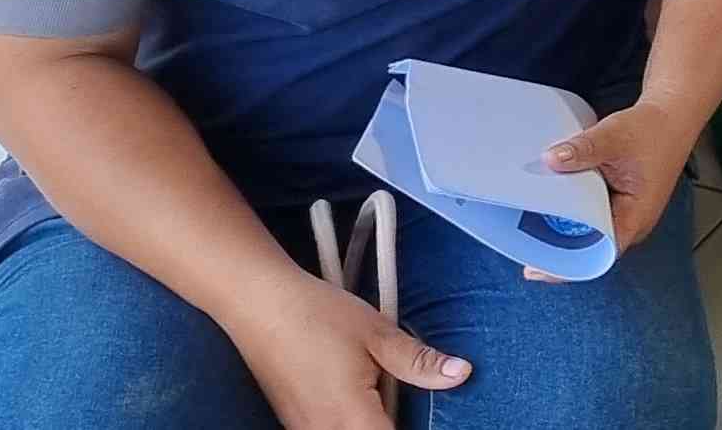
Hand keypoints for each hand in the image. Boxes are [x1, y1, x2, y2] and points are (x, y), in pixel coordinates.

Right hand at [227, 274, 468, 429]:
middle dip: (388, 427)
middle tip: (400, 399)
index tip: (425, 418)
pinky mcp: (293, 421)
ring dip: (368, 425)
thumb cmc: (319, 315)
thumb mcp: (378, 334)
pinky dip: (349, 424)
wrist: (260, 305)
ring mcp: (303, 429)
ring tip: (384, 402)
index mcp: (351, 416)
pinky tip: (360, 403)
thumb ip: (419, 362)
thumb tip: (461, 373)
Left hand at [540, 98, 694, 267]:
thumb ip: (583, 149)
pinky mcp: (619, 203)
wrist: (673, 114)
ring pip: (590, 235)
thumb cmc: (653, 129)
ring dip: (563, 232)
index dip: (566, 265)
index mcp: (636, 217)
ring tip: (528, 229)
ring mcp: (626, 214)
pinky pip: (592, 219)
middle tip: (521, 247)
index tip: (534, 268)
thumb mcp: (615, 135)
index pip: (598, 255)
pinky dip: (571, 215)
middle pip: (591, 250)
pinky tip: (550, 208)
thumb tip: (549, 159)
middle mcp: (632, 223)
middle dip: (557, 250)